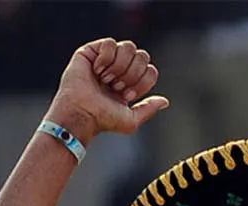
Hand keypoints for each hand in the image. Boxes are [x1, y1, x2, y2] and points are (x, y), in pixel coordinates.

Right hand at [45, 39, 168, 143]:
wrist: (82, 114)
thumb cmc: (103, 119)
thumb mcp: (131, 120)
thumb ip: (149, 109)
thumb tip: (165, 101)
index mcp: (130, 82)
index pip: (150, 70)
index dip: (142, 82)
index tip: (127, 95)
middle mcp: (120, 69)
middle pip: (143, 56)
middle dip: (132, 74)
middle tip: (116, 87)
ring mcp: (106, 58)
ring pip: (128, 47)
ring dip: (119, 67)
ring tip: (106, 79)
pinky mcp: (91, 51)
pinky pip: (110, 43)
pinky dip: (106, 58)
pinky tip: (97, 70)